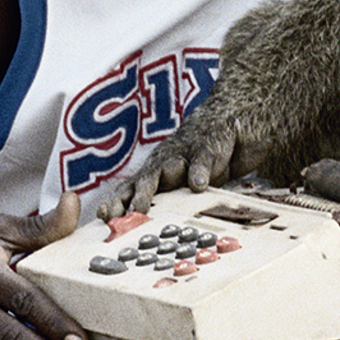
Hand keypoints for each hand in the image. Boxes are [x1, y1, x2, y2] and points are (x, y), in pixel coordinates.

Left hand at [94, 102, 243, 220]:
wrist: (235, 110)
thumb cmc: (209, 153)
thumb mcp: (195, 180)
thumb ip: (179, 200)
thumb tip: (163, 229)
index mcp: (162, 171)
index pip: (134, 188)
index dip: (118, 203)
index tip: (103, 218)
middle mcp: (170, 161)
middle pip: (145, 181)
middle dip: (131, 199)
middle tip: (123, 217)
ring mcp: (189, 151)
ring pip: (167, 168)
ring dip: (153, 186)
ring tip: (143, 208)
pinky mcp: (212, 143)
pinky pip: (202, 157)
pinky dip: (198, 170)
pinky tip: (197, 184)